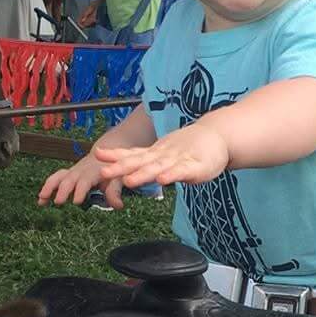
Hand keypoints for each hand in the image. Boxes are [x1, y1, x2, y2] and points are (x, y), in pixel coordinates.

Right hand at [38, 152, 124, 207]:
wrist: (106, 154)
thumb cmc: (113, 169)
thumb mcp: (117, 179)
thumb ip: (115, 192)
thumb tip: (118, 206)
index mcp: (94, 171)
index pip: (86, 180)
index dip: (80, 190)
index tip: (76, 201)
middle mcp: (81, 170)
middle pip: (69, 179)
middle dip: (62, 190)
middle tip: (58, 202)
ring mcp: (73, 171)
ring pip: (58, 177)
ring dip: (49, 187)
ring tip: (41, 200)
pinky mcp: (68, 174)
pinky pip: (55, 179)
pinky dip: (47, 188)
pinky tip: (41, 200)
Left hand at [94, 121, 230, 188]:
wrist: (217, 136)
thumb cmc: (189, 147)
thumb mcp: (163, 154)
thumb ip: (145, 162)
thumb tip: (123, 169)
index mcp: (155, 154)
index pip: (131, 154)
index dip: (115, 155)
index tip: (97, 154)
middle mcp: (163, 156)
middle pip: (139, 162)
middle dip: (121, 167)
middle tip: (103, 172)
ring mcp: (178, 161)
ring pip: (158, 168)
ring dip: (143, 174)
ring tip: (128, 180)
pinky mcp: (196, 168)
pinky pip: (182, 172)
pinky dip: (172, 176)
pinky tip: (163, 180)